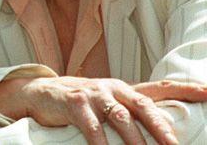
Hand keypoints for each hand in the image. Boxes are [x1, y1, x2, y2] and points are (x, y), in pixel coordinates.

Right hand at [0, 77, 206, 144]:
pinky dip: (100, 143)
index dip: (186, 89)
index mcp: (125, 89)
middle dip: (162, 128)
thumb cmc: (80, 103)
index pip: (161, 87)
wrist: (39, 93)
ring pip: (120, 118)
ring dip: (135, 141)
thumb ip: (129, 113)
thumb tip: (160, 133)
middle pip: (144, 106)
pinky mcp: (74, 103)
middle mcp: (112, 88)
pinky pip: (91, 127)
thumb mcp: (107, 104)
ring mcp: (93, 94)